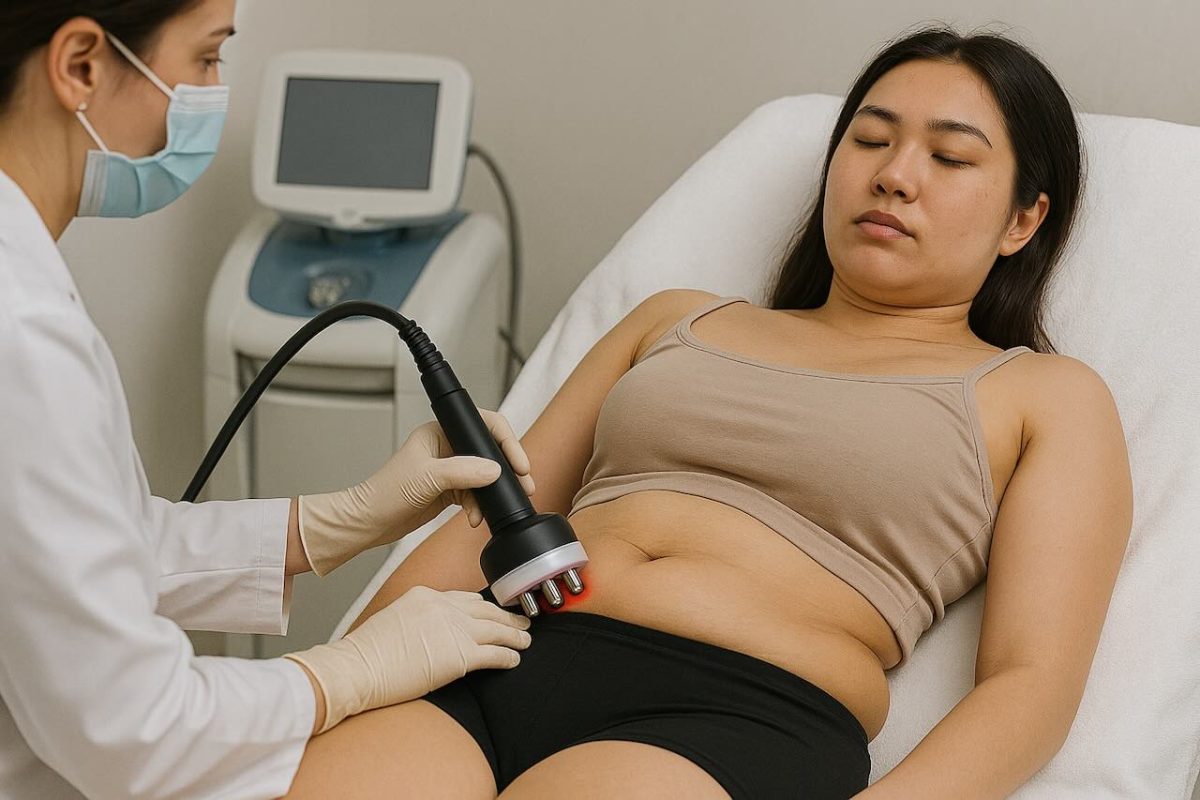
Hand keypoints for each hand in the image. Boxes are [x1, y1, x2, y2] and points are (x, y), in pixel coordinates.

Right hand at [284, 586, 531, 733]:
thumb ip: (419, 619)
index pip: (464, 597)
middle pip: (485, 609)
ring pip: (497, 629)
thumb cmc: (367, 653)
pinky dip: (508, 656)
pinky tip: (514, 660)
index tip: (493, 610)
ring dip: (514, 635)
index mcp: (426, 595)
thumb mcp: (395, 619)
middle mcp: (444, 607)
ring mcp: (454, 630)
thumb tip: (433, 632)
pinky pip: (495, 654)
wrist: (357, 668)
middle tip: (520, 620)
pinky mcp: (461, 656)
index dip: (483, 606)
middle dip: (505, 616)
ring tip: (525, 640)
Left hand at [297, 408, 534, 574]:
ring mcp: (449, 470)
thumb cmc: (385, 493)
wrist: (370, 523)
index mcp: (439, 432)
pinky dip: (480, 506)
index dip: (505, 440)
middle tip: (524, 483)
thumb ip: (463, 472)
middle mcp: (446, 448)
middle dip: (508, 468)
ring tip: (502, 505)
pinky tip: (475, 517)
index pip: (483, 425)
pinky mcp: (449, 490)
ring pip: (485, 476)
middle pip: (489, 450)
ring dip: (494, 492)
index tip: (519, 462)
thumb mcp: (427, 478)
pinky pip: (475, 494)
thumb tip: (495, 470)